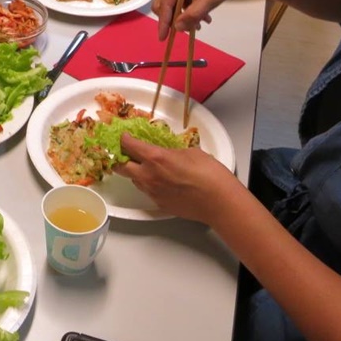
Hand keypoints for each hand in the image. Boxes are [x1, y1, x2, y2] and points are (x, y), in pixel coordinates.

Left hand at [114, 133, 241, 223]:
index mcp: (155, 158)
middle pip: (121, 166)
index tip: (125, 136)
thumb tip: (169, 152)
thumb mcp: (190, 152)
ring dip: (135, 172)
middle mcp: (148, 175)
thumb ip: (172, 151)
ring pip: (133, 180)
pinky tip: (161, 181)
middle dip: (121, 158)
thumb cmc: (209, 174)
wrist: (219, 202)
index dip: (125, 139)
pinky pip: (147, 191)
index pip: (129, 145)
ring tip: (146, 166)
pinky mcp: (159, 204)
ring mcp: (152, 192)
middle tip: (128, 152)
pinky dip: (148, 184)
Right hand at [151, 0, 250, 40]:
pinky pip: (179, 3)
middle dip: (174, 19)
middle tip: (188, 30)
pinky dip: (189, 12)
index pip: (165, 2)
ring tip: (201, 24)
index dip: (164, 21)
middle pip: (163, 4)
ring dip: (184, 17)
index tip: (163, 38)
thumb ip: (195, 13)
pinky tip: (203, 18)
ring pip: (172, 5)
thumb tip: (177, 28)